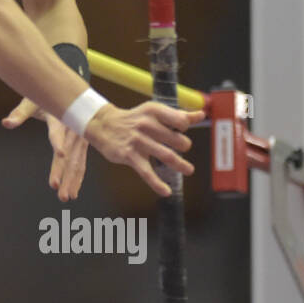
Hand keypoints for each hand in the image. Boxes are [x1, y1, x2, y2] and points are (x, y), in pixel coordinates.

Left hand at [1, 98, 89, 201]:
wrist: (69, 93)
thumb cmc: (46, 96)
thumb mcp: (32, 101)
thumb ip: (19, 113)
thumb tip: (6, 123)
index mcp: (61, 116)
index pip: (58, 130)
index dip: (59, 141)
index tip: (61, 154)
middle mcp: (74, 129)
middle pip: (69, 153)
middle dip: (64, 172)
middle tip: (58, 190)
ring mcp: (80, 138)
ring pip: (77, 162)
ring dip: (72, 180)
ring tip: (66, 197)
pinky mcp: (82, 145)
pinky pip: (80, 163)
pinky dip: (77, 178)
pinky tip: (74, 192)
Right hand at [82, 102, 204, 196]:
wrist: (102, 124)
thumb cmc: (133, 119)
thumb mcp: (153, 112)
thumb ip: (178, 115)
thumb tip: (201, 114)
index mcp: (154, 111)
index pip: (181, 121)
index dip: (184, 128)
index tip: (179, 131)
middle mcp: (146, 124)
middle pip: (177, 140)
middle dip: (183, 147)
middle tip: (180, 149)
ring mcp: (138, 141)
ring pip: (167, 156)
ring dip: (181, 165)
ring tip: (188, 169)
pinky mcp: (129, 155)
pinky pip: (147, 172)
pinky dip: (157, 184)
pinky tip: (166, 191)